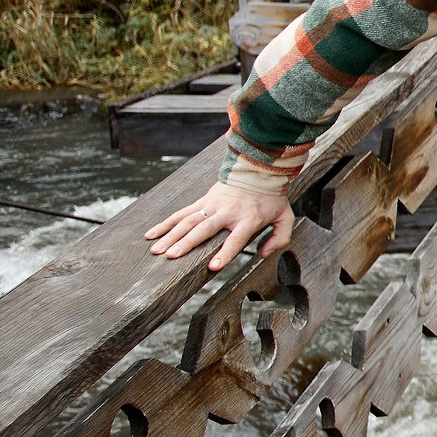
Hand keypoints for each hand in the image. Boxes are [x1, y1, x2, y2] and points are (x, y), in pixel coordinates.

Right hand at [144, 183, 295, 270]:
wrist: (259, 170)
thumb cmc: (272, 198)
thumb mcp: (285, 217)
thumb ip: (279, 238)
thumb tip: (263, 255)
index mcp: (248, 219)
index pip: (235, 240)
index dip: (225, 253)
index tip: (213, 267)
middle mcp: (228, 212)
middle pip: (204, 230)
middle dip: (187, 244)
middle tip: (171, 257)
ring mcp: (212, 206)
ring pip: (188, 221)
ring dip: (171, 236)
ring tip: (156, 250)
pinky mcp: (203, 201)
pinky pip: (181, 213)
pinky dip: (165, 223)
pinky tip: (151, 234)